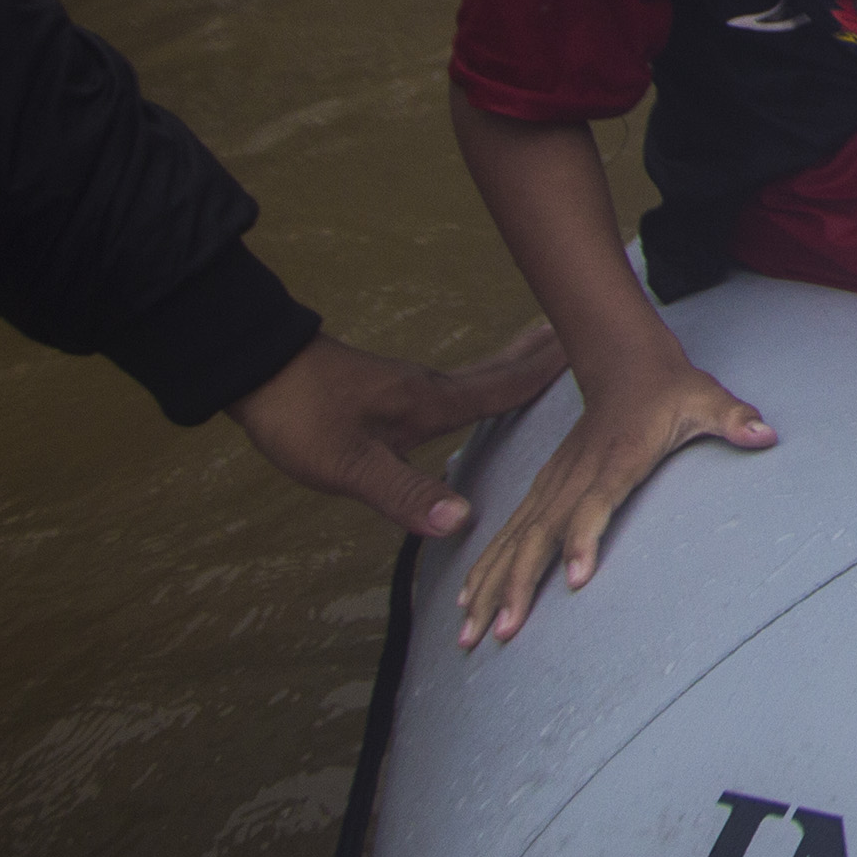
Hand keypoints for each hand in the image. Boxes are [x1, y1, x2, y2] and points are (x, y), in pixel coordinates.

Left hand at [227, 323, 564, 538]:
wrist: (255, 371)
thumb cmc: (301, 416)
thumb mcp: (347, 465)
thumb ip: (404, 493)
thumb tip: (463, 523)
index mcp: (433, 404)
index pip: (507, 387)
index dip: (553, 373)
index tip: (600, 350)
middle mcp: (433, 390)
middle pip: (505, 370)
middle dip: (548, 356)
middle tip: (593, 333)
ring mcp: (413, 389)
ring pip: (485, 374)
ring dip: (524, 363)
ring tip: (556, 353)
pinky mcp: (394, 394)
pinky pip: (464, 384)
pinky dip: (492, 377)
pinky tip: (485, 390)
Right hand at [453, 348, 774, 647]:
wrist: (625, 362)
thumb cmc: (672, 390)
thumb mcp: (708, 399)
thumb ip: (734, 418)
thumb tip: (766, 433)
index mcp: (617, 458)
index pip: (597, 501)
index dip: (585, 538)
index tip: (575, 579)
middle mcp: (576, 474)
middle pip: (541, 533)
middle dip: (517, 584)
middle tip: (502, 631)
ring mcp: (554, 482)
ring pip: (515, 538)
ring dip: (490, 585)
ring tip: (468, 633)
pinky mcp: (543, 487)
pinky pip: (509, 531)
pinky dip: (485, 565)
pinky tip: (467, 600)